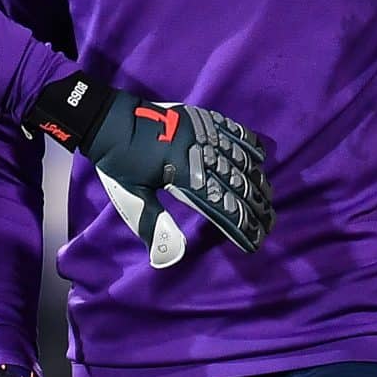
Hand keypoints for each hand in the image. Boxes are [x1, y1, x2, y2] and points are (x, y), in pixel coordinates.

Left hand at [24, 72, 272, 266]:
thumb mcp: (131, 196)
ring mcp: (200, 133)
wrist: (107, 119)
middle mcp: (197, 154)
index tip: (254, 241)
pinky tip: (261, 155)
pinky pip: (232, 129)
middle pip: (235, 185)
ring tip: (268, 196)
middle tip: (270, 223)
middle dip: (255, 206)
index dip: (240, 226)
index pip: (219, 207)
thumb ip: (154, 223)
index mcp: (180, 176)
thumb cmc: (117, 162)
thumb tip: (167, 259)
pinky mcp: (199, 117)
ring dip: (256, 179)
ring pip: (239, 158)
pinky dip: (248, 142)